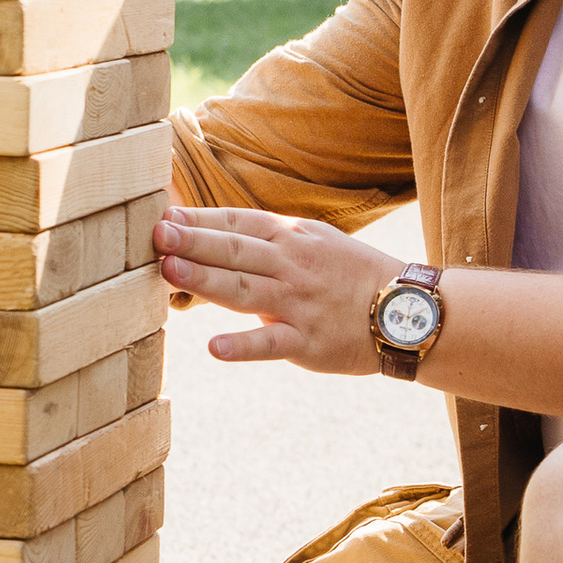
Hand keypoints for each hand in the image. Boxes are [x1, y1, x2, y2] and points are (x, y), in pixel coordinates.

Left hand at [153, 202, 394, 372]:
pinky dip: (243, 346)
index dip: (199, 220)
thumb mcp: (312, 241)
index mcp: (291, 237)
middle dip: (193, 242)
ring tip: (170, 272)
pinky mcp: (307, 341)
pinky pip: (271, 343)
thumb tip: (210, 231)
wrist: (406, 309)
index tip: (163, 215)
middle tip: (156, 235)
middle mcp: (292, 265)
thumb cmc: (348, 273)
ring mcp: (299, 303)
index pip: (237, 223)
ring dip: (206, 280)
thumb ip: (265, 238)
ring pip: (245, 290)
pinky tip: (215, 348)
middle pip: (235, 251)